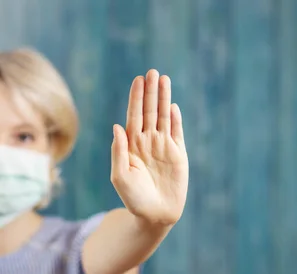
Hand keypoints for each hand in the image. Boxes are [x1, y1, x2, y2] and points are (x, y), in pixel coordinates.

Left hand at [110, 69, 188, 225]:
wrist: (155, 215)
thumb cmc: (133, 198)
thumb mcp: (120, 176)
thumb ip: (119, 151)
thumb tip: (117, 126)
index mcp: (132, 144)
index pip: (134, 115)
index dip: (136, 97)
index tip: (137, 80)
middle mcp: (147, 141)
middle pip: (149, 111)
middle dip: (150, 91)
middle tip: (152, 71)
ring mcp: (164, 146)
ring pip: (164, 117)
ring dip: (164, 98)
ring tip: (164, 79)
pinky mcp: (178, 154)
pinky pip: (177, 132)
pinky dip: (176, 119)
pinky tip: (173, 106)